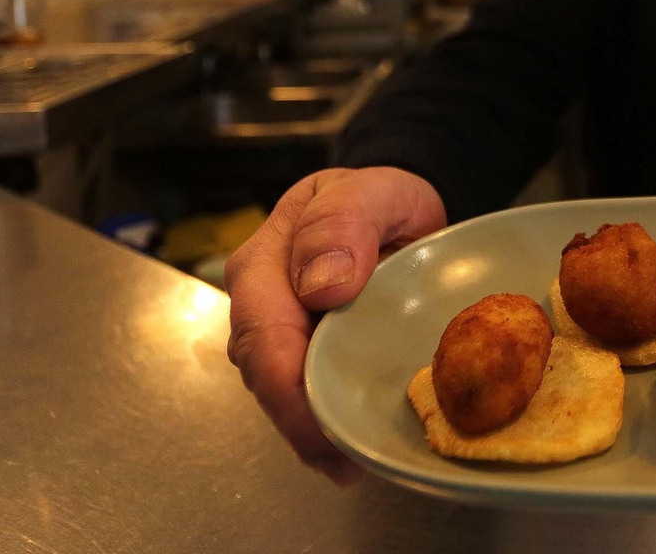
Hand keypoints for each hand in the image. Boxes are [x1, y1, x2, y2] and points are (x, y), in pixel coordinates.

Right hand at [224, 166, 445, 483]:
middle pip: (267, 377)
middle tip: (348, 465)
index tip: (327, 423)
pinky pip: (306, 396)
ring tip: (355, 465)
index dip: (291, 388)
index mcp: (264, 265)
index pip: (264, 337)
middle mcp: (260, 306)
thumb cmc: (380, 201)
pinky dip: (327, 425)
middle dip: (302, 426)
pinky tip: (357, 449)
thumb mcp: (373, 190)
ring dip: (314, 434)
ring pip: (283, 395)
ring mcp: (279, 335)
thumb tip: (323, 286)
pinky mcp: (304, 356)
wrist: (395, 211)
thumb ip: (345, 220)